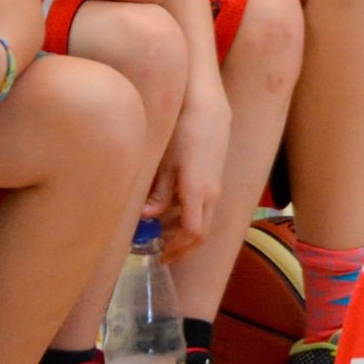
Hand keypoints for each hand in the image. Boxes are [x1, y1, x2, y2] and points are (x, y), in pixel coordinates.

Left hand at [155, 88, 227, 257]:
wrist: (208, 107)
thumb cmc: (183, 130)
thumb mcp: (165, 161)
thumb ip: (158, 192)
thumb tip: (147, 217)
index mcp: (198, 191)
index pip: (193, 233)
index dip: (177, 249)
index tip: (160, 256)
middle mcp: (212, 193)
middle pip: (203, 233)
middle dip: (184, 249)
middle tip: (163, 255)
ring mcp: (216, 186)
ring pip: (205, 221)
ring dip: (187, 235)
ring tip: (164, 237)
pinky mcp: (216, 178)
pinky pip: (206, 208)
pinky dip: (191, 219)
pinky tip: (173, 214)